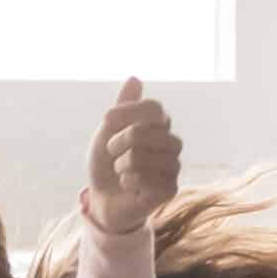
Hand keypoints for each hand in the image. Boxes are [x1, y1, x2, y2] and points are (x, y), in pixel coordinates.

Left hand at [84, 76, 181, 233]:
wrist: (102, 199)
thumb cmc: (106, 164)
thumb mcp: (107, 132)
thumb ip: (122, 107)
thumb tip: (134, 78)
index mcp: (161, 125)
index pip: (151, 107)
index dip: (124, 112)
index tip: (107, 120)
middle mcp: (172, 142)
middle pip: (142, 131)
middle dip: (116, 144)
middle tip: (114, 155)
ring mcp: (174, 165)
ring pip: (139, 156)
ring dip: (120, 166)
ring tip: (122, 171)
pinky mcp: (170, 188)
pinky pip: (144, 178)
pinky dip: (127, 182)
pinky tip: (129, 186)